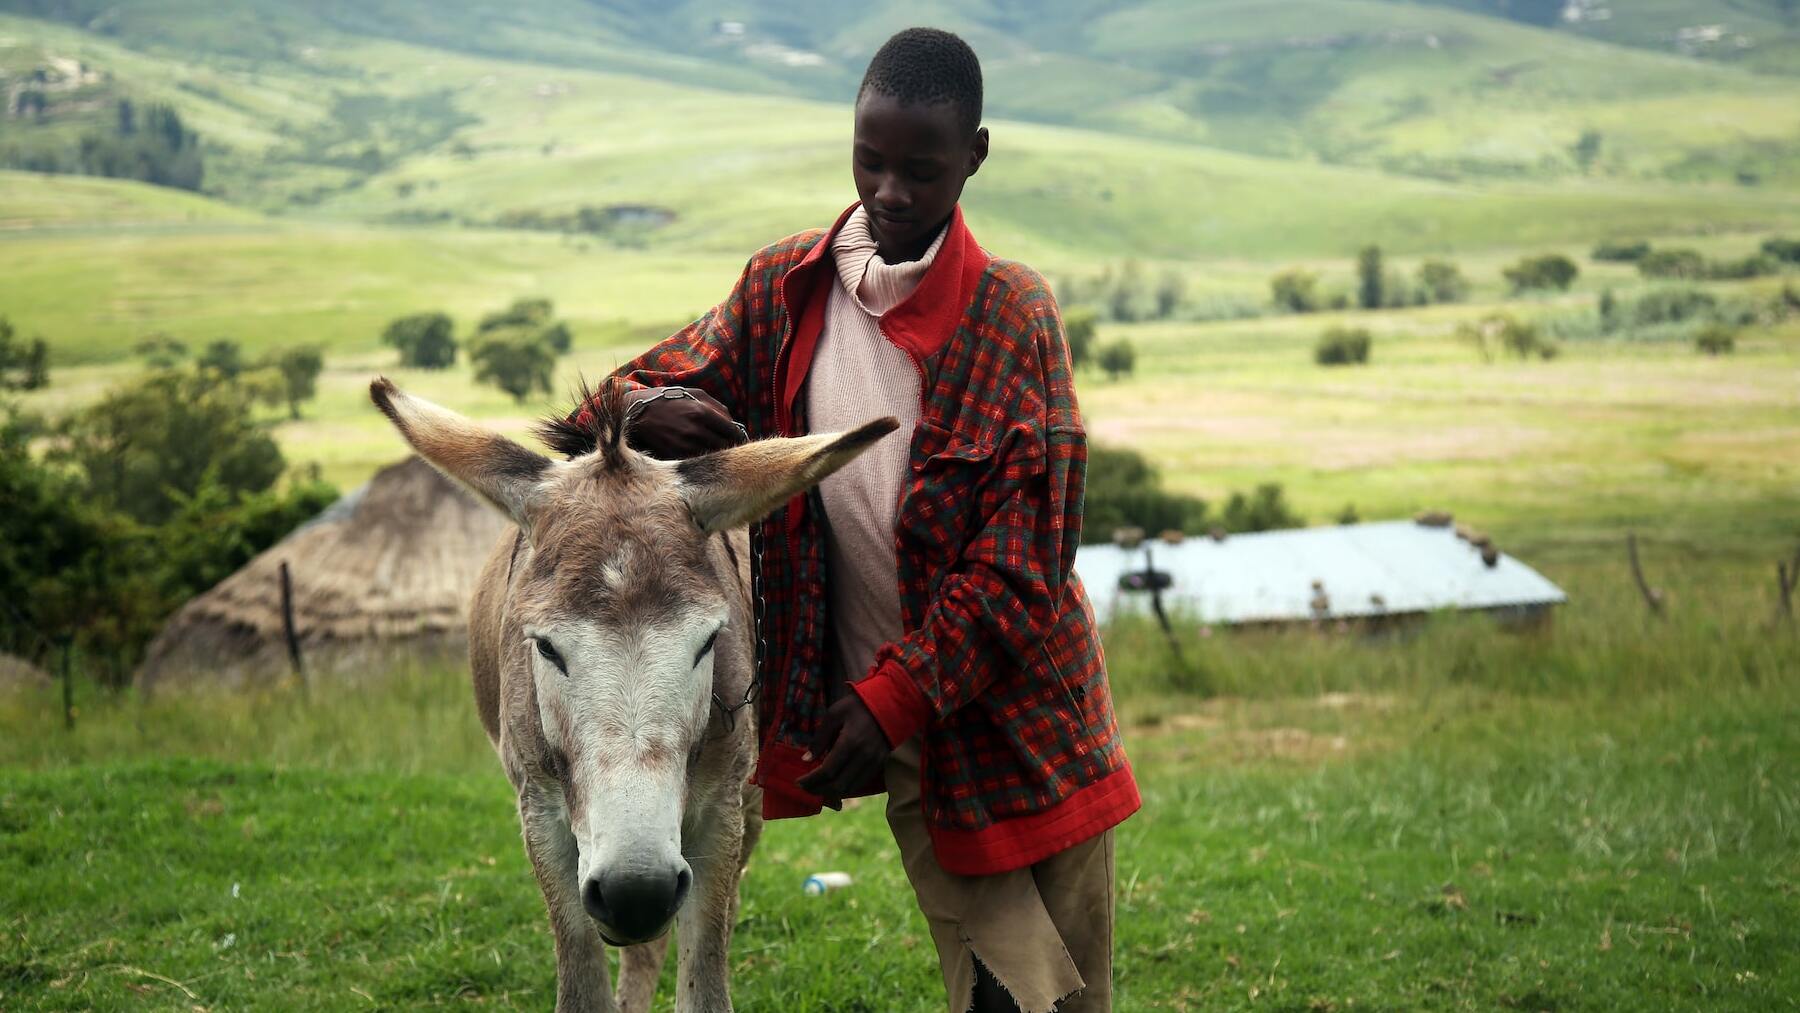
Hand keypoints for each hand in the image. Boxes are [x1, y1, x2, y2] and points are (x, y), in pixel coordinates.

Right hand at [622, 387, 745, 459]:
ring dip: (716, 453)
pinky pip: (697, 460)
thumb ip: (717, 406)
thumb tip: (734, 422)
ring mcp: (684, 445)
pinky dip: (701, 458)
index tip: (738, 437)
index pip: (732, 431)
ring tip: (714, 449)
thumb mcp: (694, 393)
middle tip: (729, 445)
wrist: (637, 413)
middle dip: (729, 445)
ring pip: (712, 455)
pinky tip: (699, 452)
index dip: (738, 436)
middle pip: (725, 446)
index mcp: (702, 412)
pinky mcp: (675, 455)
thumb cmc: (668, 400)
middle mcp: (695, 430)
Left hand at [795, 695, 891, 807]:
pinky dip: (846, 788)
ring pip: (850, 788)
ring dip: (832, 792)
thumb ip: (820, 738)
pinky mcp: (881, 764)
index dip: (811, 780)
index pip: (827, 771)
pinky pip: (861, 783)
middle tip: (805, 787)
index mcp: (850, 742)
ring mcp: (874, 762)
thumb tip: (807, 759)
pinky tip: (835, 783)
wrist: (889, 703)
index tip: (799, 781)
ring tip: (818, 787)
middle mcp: (864, 757)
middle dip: (819, 790)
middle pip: (838, 785)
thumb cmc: (858, 706)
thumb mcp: (834, 714)